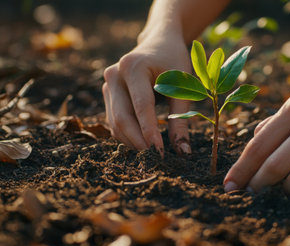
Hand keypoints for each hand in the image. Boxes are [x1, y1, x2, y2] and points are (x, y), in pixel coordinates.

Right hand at [102, 32, 191, 155]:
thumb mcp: (182, 86)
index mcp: (133, 66)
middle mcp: (114, 74)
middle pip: (122, 117)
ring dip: (132, 141)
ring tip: (152, 152)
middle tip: (157, 158)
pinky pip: (114, 121)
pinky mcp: (107, 93)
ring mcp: (107, 84)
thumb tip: (183, 152)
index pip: (141, 106)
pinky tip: (143, 142)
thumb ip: (181, 118)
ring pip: (115, 123)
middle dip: (138, 141)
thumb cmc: (174, 61)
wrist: (159, 42)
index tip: (161, 153)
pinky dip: (128, 135)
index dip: (150, 131)